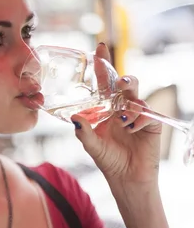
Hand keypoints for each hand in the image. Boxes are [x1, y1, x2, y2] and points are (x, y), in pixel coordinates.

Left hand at [72, 43, 161, 185]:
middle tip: (119, 82)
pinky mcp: (151, 125)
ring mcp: (137, 115)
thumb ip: (84, 133)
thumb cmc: (109, 161)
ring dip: (129, 102)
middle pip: (125, 84)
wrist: (127, 179)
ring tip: (122, 117)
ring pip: (136, 97)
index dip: (102, 66)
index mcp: (107, 109)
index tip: (99, 48)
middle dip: (123, 79)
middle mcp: (122, 109)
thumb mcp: (92, 147)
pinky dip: (137, 121)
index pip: (104, 84)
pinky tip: (131, 131)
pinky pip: (146, 115)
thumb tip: (74, 118)